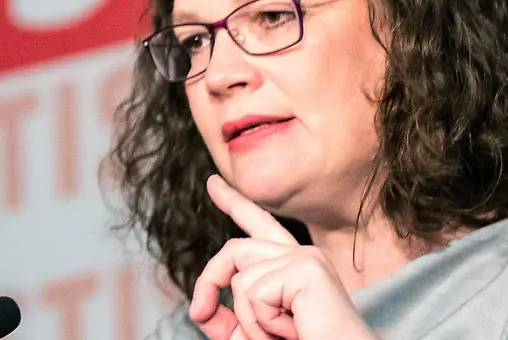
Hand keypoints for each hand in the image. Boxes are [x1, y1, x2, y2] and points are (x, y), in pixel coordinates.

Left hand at [189, 175, 375, 339]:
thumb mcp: (253, 333)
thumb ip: (228, 319)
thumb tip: (200, 308)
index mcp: (294, 265)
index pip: (260, 226)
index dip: (234, 203)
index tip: (213, 183)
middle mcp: (303, 255)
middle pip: (235, 250)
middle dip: (210, 281)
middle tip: (199, 312)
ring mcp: (306, 259)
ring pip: (241, 280)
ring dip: (250, 322)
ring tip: (283, 337)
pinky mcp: (307, 270)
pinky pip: (254, 293)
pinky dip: (263, 323)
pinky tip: (293, 331)